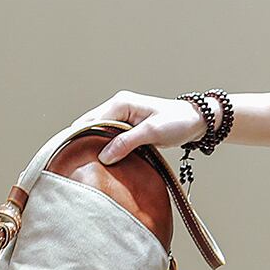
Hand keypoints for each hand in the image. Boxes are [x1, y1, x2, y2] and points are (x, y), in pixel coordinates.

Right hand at [70, 90, 219, 164]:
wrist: (197, 122)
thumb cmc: (178, 121)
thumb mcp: (152, 132)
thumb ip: (127, 142)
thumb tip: (103, 156)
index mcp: (121, 103)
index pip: (90, 121)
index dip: (80, 138)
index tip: (73, 157)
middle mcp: (118, 108)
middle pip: (89, 127)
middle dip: (84, 143)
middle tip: (78, 165)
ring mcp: (122, 118)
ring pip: (98, 134)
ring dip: (95, 148)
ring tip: (88, 166)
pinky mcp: (128, 129)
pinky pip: (109, 139)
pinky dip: (106, 150)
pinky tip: (103, 163)